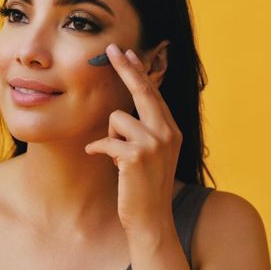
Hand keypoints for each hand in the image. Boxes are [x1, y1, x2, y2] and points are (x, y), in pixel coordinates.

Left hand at [84, 42, 182, 238]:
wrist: (151, 219)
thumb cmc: (144, 186)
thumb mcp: (150, 153)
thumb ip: (143, 130)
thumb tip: (121, 110)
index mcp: (171, 129)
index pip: (152, 93)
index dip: (138, 72)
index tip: (127, 53)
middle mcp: (167, 132)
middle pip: (142, 90)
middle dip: (125, 68)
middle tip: (112, 50)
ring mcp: (154, 142)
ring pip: (116, 118)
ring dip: (111, 137)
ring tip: (119, 158)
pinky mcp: (136, 155)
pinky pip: (105, 140)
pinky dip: (99, 150)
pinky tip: (107, 164)